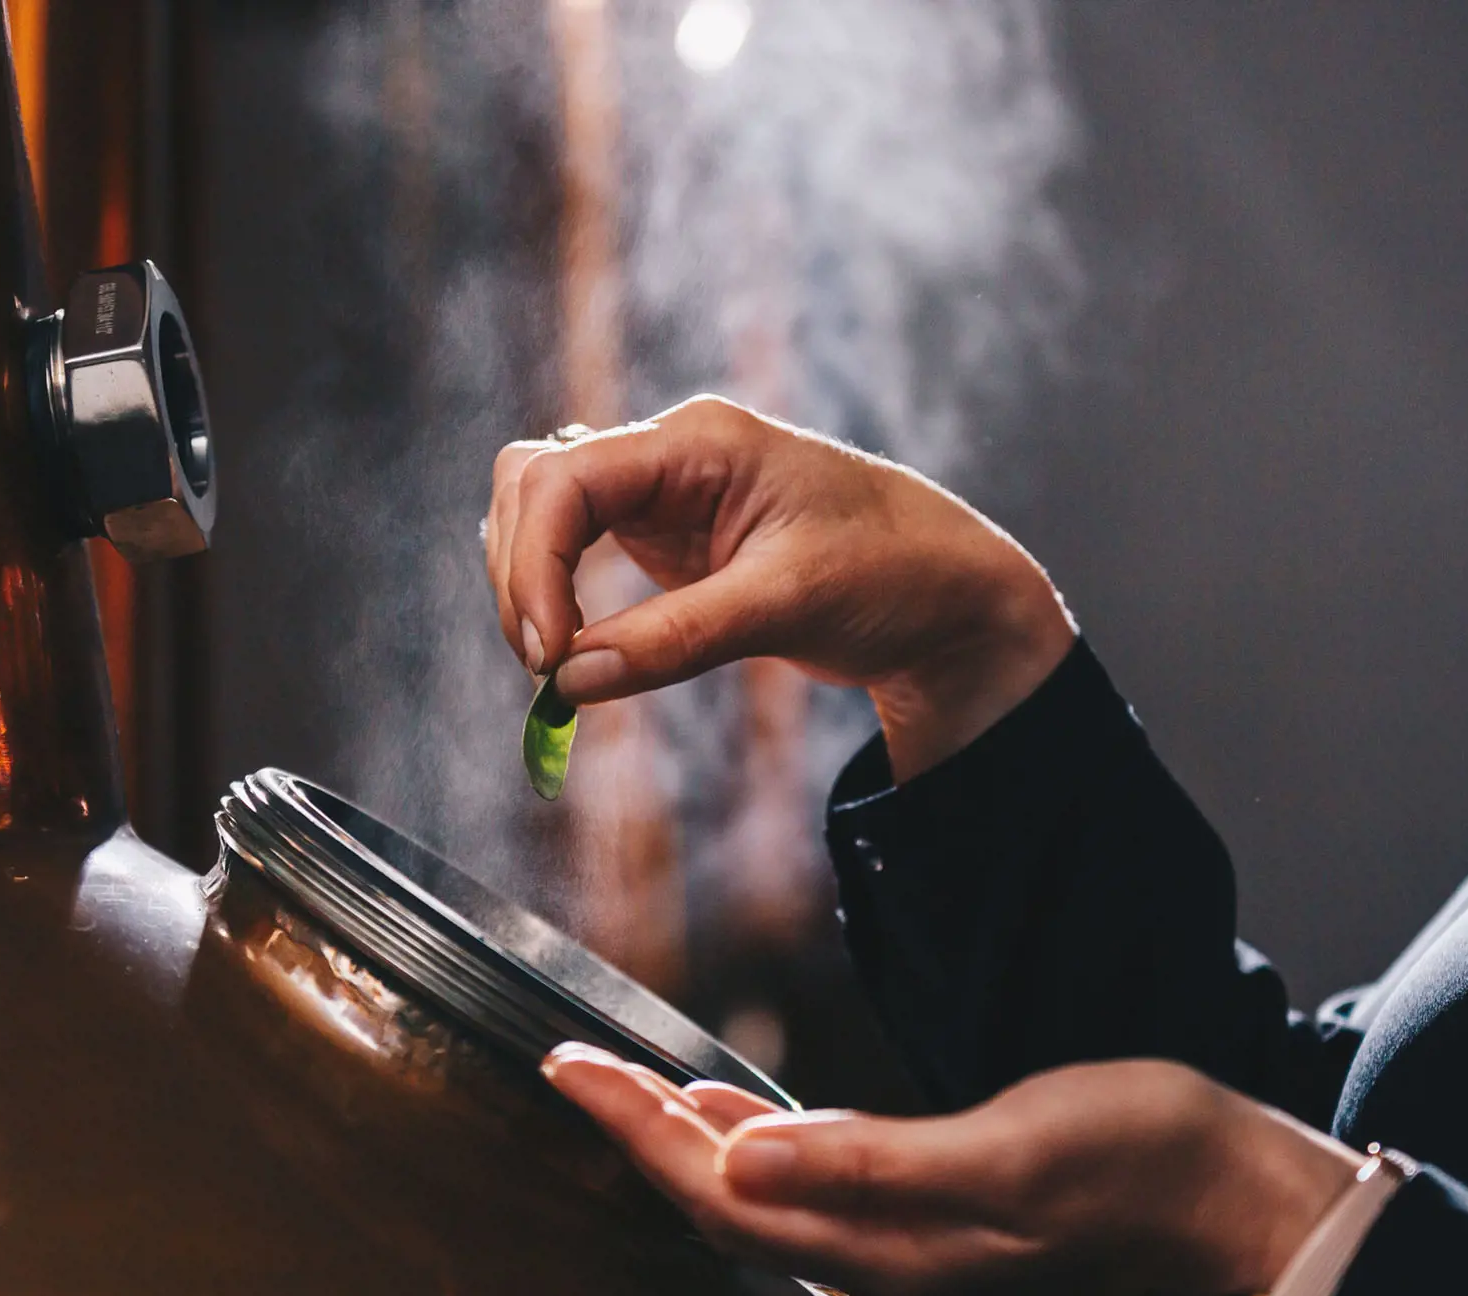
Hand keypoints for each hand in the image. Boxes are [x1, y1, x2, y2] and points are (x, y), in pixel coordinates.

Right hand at [487, 396, 1077, 779]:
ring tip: (557, 666)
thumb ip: (673, 640)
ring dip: (529, 583)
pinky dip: (555, 593)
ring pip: (541, 510)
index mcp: (700, 441)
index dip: (534, 564)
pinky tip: (572, 649)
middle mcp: (669, 453)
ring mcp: (660, 491)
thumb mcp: (785, 606)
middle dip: (521, 575)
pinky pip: (573, 546)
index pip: (566, 478)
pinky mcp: (663, 534)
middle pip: (534, 484)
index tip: (547, 655)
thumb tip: (569, 683)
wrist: (945, 595)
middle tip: (548, 669)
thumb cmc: (889, 575)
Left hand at [541, 1043, 1361, 1295]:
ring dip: (690, 1144)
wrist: (1243, 1205)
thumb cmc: (1144, 1166)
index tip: (568, 1072)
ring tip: (627, 1090)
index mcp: (892, 1253)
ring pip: (765, 1197)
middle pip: (725, 1202)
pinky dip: (761, 1147)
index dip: (636, 1133)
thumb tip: (743, 1162)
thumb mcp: (1009, 1153)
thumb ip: (870, 1164)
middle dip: (638, 1135)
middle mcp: (887, 1265)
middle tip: (570, 1067)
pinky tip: (741, 1119)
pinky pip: (815, 1189)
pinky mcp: (943, 1222)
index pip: (721, 1195)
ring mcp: (915, 1249)